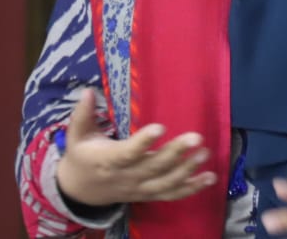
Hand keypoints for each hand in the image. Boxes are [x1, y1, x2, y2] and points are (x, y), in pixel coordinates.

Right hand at [53, 88, 216, 206]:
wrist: (79, 191)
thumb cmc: (80, 157)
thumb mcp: (76, 135)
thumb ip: (82, 114)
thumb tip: (88, 91)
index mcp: (107, 160)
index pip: (126, 153)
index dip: (143, 142)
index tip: (160, 127)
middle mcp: (125, 177)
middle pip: (153, 167)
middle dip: (175, 153)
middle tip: (196, 138)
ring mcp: (138, 188)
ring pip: (165, 183)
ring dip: (187, 170)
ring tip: (205, 154)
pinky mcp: (147, 194)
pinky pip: (170, 194)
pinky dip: (191, 188)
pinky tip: (210, 178)